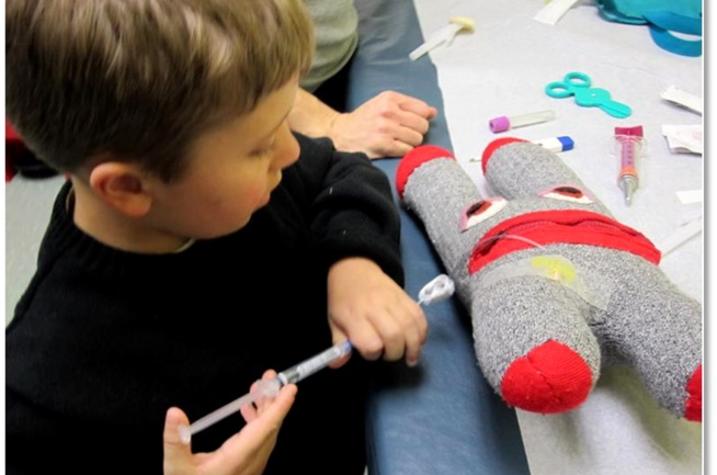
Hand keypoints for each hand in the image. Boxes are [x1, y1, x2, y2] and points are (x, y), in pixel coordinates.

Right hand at [163, 371, 296, 474]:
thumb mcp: (175, 469)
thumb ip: (174, 440)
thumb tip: (174, 412)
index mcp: (237, 460)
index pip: (265, 429)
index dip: (279, 407)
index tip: (290, 388)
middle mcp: (250, 463)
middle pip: (269, 428)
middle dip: (273, 400)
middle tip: (269, 377)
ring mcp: (251, 467)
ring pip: (265, 434)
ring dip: (265, 410)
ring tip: (258, 389)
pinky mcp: (247, 469)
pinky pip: (258, 441)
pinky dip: (256, 422)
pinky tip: (247, 411)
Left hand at [327, 257, 427, 365]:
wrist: (354, 269)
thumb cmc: (343, 300)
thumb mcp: (334, 322)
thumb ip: (338, 346)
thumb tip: (338, 365)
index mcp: (355, 316)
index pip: (371, 343)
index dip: (373, 354)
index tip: (370, 352)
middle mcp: (375, 308)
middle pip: (394, 335)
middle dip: (396, 353)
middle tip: (391, 354)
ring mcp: (393, 300)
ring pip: (411, 327)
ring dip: (414, 346)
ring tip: (411, 357)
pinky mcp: (405, 296)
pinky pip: (420, 316)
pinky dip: (422, 332)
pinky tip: (418, 341)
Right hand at [329, 91, 436, 158]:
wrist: (340, 133)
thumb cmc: (365, 119)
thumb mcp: (384, 104)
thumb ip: (408, 106)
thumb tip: (433, 112)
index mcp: (390, 98)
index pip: (423, 109)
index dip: (422, 118)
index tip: (414, 123)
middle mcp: (388, 111)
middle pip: (422, 125)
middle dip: (417, 131)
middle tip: (405, 134)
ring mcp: (386, 129)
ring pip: (417, 139)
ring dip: (411, 143)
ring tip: (398, 141)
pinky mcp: (383, 145)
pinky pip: (407, 150)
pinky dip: (404, 152)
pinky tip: (395, 148)